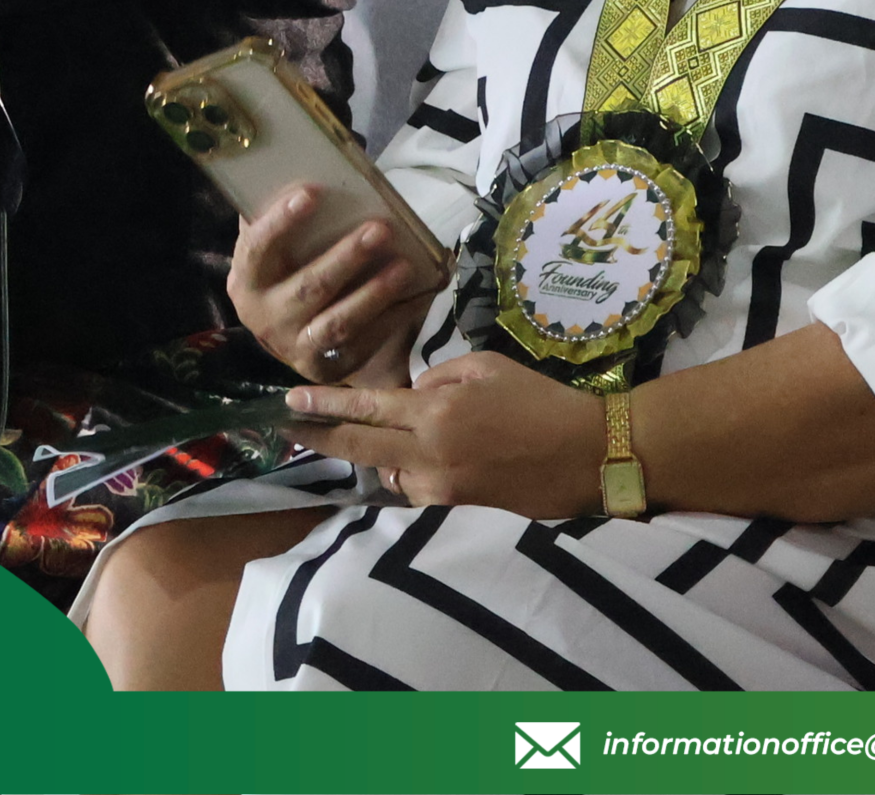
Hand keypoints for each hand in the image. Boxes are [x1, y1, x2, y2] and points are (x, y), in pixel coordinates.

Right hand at [227, 185, 434, 384]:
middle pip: (309, 288)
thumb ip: (283, 213)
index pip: (256, 250)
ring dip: (374, 294)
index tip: (310, 193)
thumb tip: (312, 155)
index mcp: (247, 281)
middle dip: (346, 258)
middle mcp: (266, 318)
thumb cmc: (288, 273)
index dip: (279, 222)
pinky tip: (419, 294)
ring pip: (339, 322)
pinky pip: (366, 342)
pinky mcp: (329, 366)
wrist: (291, 334)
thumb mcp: (277, 248)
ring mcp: (297, 347)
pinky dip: (395, 318)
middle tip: (380, 229)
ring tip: (404, 267)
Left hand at [283, 351, 606, 512]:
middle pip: (359, 446)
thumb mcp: (491, 367)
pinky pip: (415, 486)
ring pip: (388, 470)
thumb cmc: (542, 401)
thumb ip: (441, 377)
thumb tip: (413, 394)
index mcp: (437, 412)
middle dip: (320, 435)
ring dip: (376, 454)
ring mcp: (438, 487)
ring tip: (370, 437)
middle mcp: (428, 454)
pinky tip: (423, 458)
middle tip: (289, 427)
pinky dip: (411, 470)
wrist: (586, 456)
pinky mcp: (453, 508)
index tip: (290, 400)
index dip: (325, 404)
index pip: (367, 407)